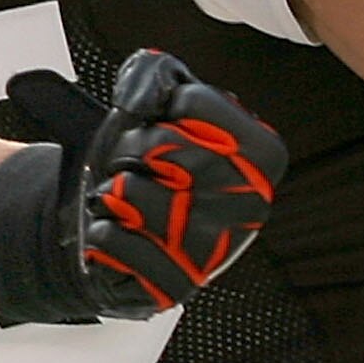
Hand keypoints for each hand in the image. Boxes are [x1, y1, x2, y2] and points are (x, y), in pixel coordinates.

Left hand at [0, 49, 286, 325]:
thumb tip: (143, 95)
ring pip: (129, 192)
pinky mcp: (174, 287)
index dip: (157, 108)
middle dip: (130, 149)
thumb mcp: (156, 108)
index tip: (161, 127)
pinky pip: (112, 239)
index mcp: (261, 154)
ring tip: (130, 204)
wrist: (122, 226)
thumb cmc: (147, 166)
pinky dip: (102, 231)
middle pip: (158, 146)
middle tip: (138, 167)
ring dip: (112, 193)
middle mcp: (249, 204)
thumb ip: (155, 75)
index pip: (193, 101)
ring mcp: (214, 249)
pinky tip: (122, 235)